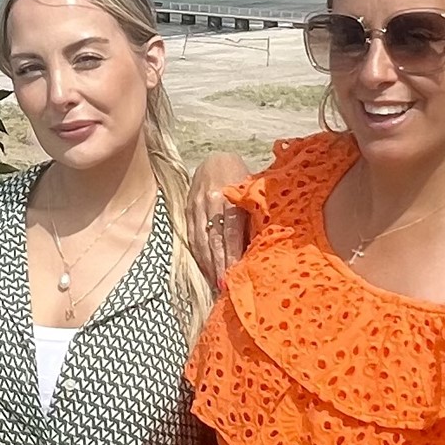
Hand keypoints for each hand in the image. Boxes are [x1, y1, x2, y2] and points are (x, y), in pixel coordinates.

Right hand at [185, 153, 250, 287]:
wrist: (216, 157)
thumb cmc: (241, 177)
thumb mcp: (250, 191)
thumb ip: (252, 215)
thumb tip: (257, 247)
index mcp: (230, 196)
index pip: (230, 233)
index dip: (231, 256)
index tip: (233, 275)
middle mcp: (211, 201)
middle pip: (214, 240)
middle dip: (219, 266)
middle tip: (223, 287)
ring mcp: (197, 206)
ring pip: (201, 241)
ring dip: (208, 264)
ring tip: (214, 283)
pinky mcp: (188, 210)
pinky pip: (192, 236)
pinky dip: (199, 254)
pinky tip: (205, 268)